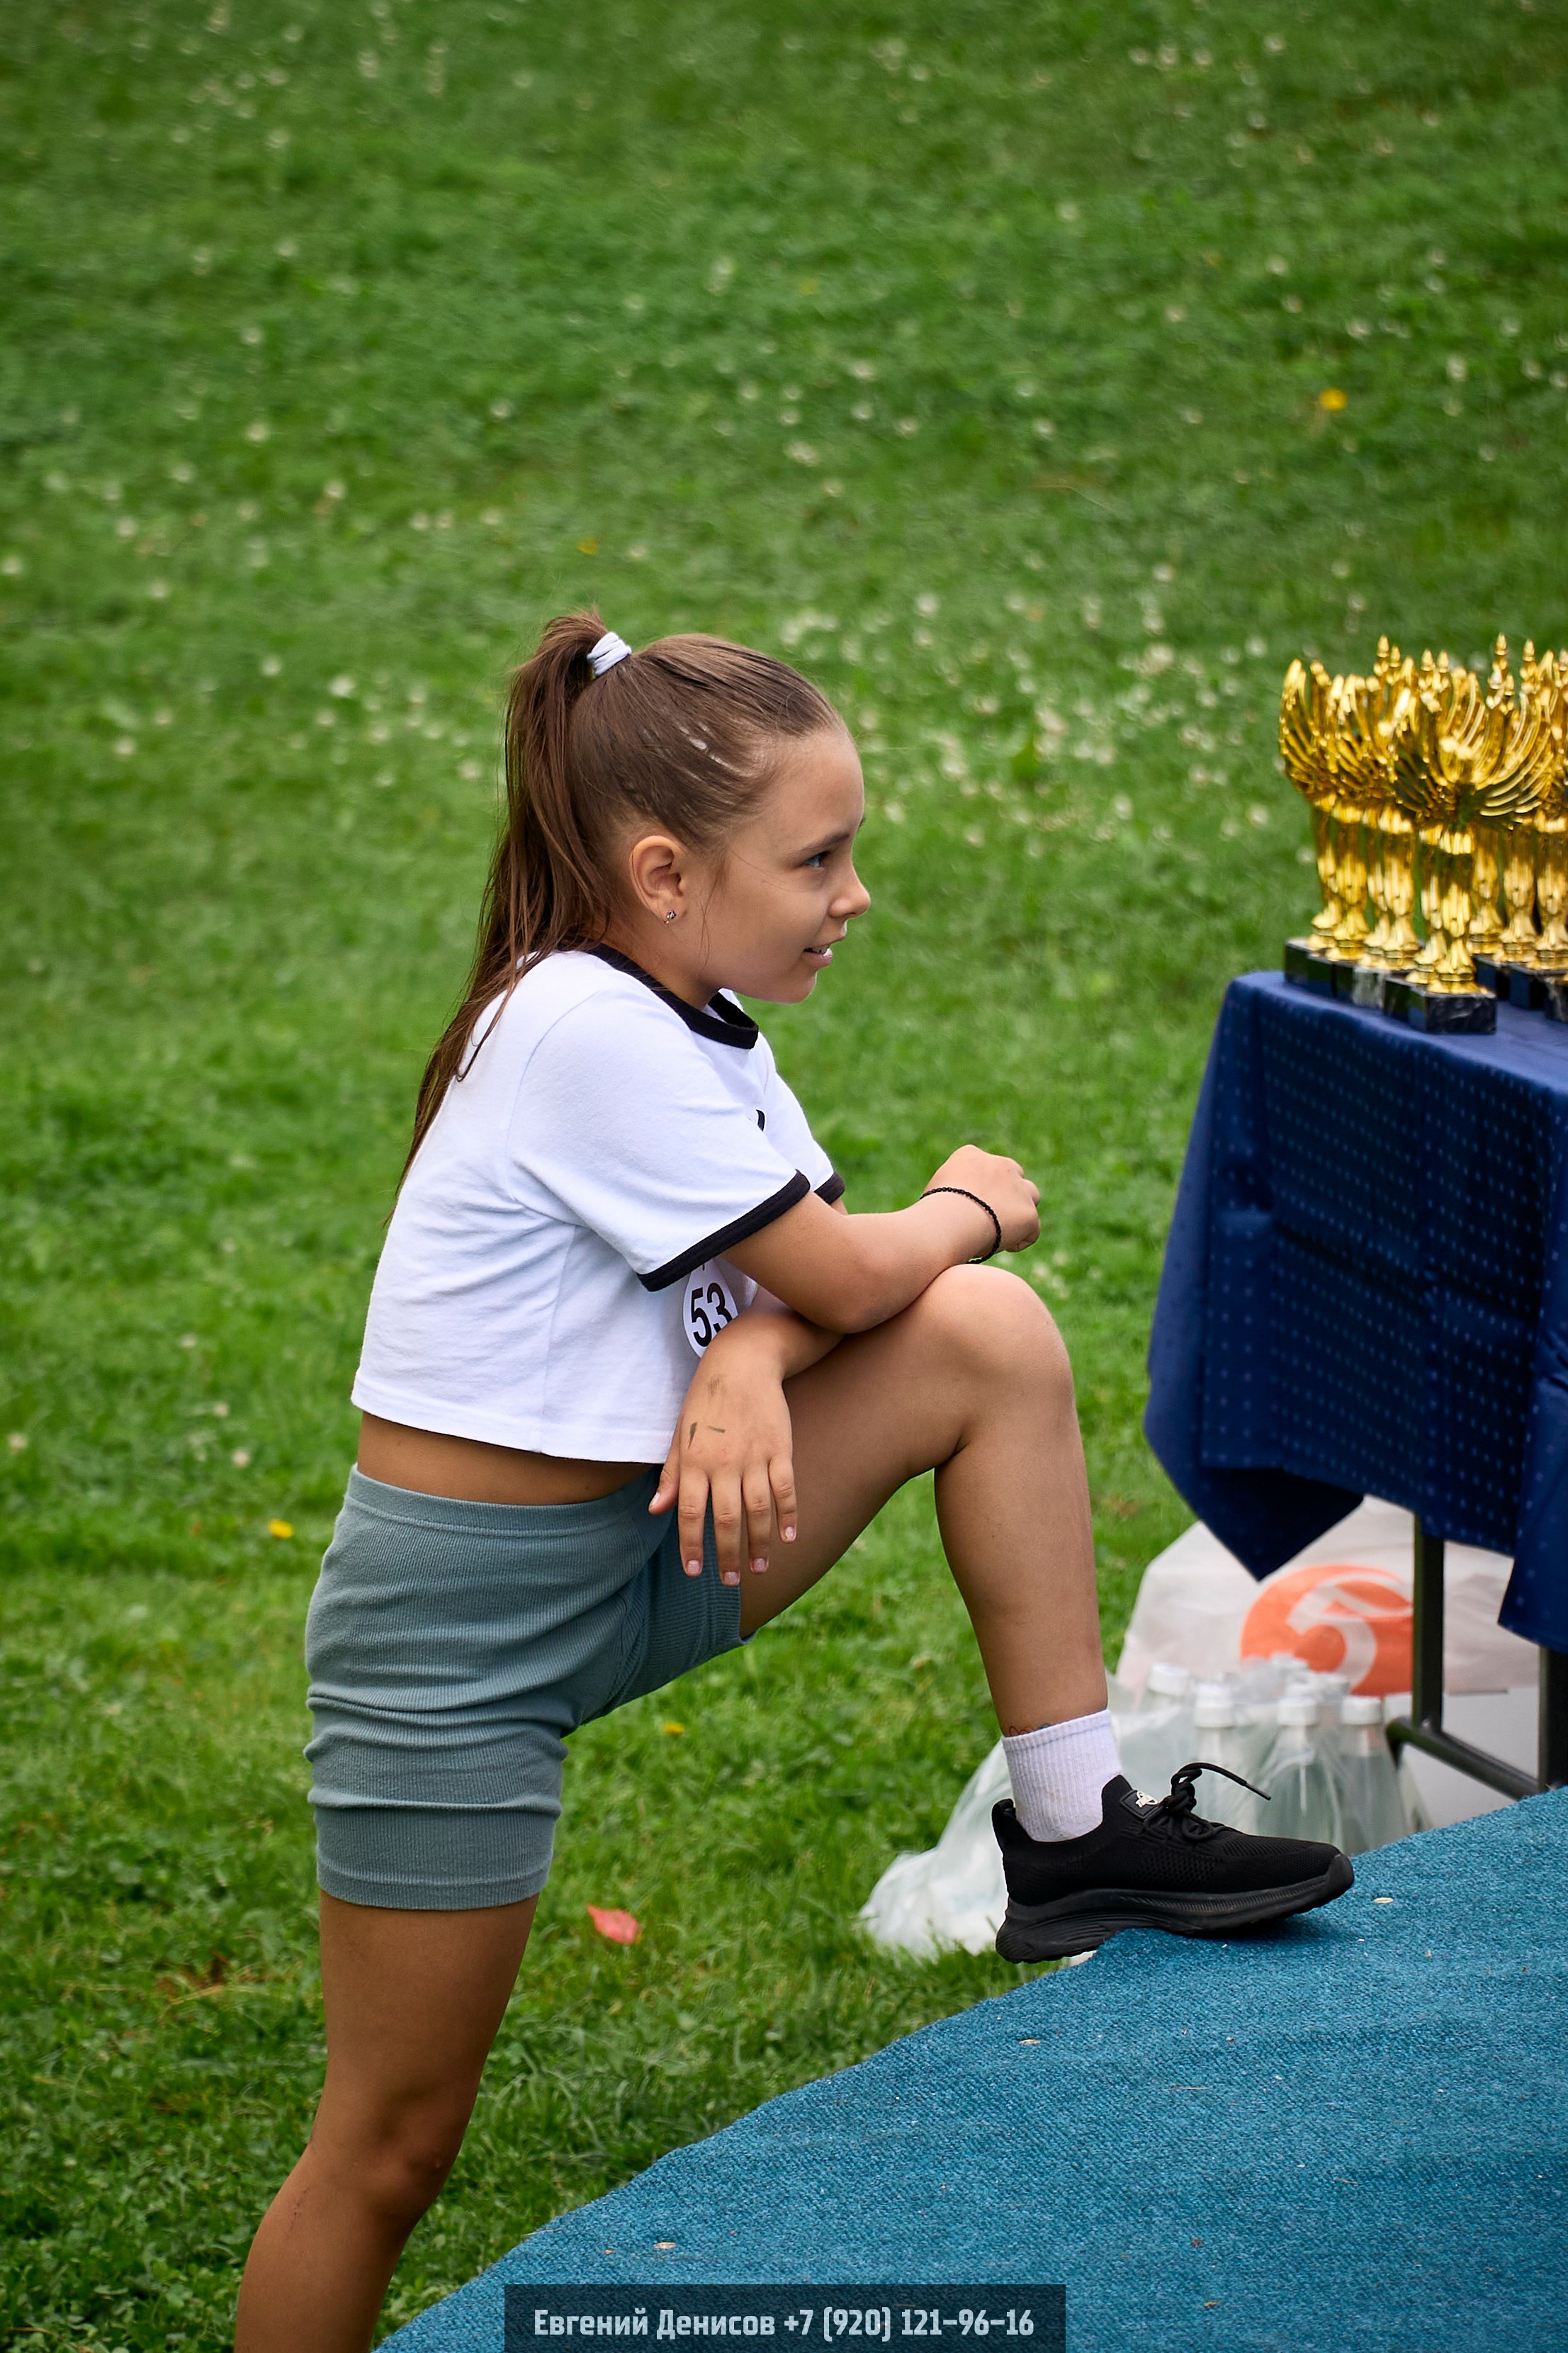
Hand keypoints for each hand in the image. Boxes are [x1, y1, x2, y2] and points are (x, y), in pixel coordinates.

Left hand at [649, 1321, 798, 1586]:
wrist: (743, 1363)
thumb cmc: (704, 1401)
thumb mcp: (680, 1434)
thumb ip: (671, 1475)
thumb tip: (656, 1510)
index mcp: (695, 1460)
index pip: (691, 1513)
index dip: (691, 1545)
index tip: (693, 1571)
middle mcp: (724, 1462)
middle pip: (727, 1519)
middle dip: (728, 1555)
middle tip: (730, 1581)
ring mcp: (755, 1456)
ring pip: (759, 1510)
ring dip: (759, 1543)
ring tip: (757, 1566)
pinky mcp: (781, 1448)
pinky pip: (786, 1489)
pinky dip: (789, 1515)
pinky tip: (788, 1537)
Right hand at [924, 1143, 1040, 1253]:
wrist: (948, 1221)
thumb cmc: (932, 1211)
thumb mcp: (936, 1191)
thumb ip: (952, 1191)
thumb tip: (956, 1206)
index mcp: (971, 1155)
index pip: (985, 1167)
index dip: (981, 1188)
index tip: (972, 1206)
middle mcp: (1000, 1164)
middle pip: (1013, 1176)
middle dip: (1007, 1194)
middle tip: (992, 1218)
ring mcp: (1018, 1188)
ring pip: (1030, 1197)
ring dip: (1019, 1213)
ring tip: (1000, 1232)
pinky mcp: (1028, 1213)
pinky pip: (1031, 1230)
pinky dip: (1018, 1240)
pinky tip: (999, 1247)